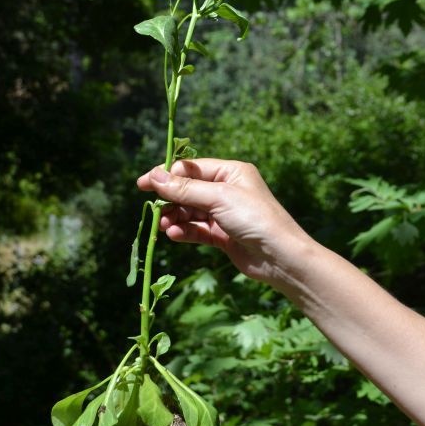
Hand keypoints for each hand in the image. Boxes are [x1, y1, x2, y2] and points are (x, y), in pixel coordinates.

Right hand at [136, 158, 311, 288]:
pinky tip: (173, 235)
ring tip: (164, 225)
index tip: (144, 184)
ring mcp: (225, 214)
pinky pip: (197, 230)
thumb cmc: (255, 219)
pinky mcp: (223, 235)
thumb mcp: (218, 198)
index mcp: (231, 172)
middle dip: (170, 199)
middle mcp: (228, 190)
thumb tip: (155, 176)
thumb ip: (185, 189)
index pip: (192, 168)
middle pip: (189, 190)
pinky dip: (185, 231)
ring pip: (191, 211)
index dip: (167, 175)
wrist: (280, 257)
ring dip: (176, 217)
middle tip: (154, 209)